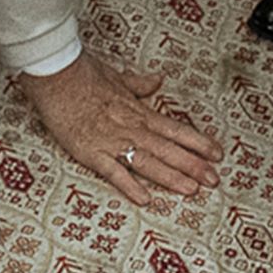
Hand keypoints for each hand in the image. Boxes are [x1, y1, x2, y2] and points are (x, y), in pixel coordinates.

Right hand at [18, 50, 220, 209]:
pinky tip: (145, 199)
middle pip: (167, 148)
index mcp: (137, 111)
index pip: (174, 128)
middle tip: (215, 179)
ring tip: (191, 189)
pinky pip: (113, 171)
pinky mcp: (90, 151)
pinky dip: (129, 185)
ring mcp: (111, 140)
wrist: (55, 73)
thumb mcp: (116, 76)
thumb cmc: (83, 73)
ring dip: (170, 176)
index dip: (197, 142)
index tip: (217, 153)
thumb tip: (157, 81)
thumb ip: (138, 84)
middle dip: (193, 165)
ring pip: (147, 161)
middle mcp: (130, 127)